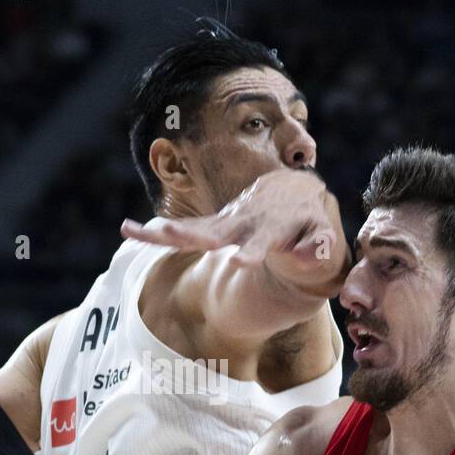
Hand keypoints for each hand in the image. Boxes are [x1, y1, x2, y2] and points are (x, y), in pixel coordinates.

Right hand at [121, 169, 346, 291]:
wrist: (296, 194)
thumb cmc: (314, 223)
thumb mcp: (325, 238)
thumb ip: (321, 248)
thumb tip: (309, 255)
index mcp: (274, 226)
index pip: (262, 240)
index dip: (252, 250)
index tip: (239, 260)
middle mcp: (245, 222)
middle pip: (216, 232)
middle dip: (192, 236)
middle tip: (168, 236)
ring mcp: (227, 223)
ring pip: (193, 229)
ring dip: (163, 231)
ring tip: (132, 231)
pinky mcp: (214, 225)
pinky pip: (185, 229)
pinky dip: (158, 231)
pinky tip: (129, 230)